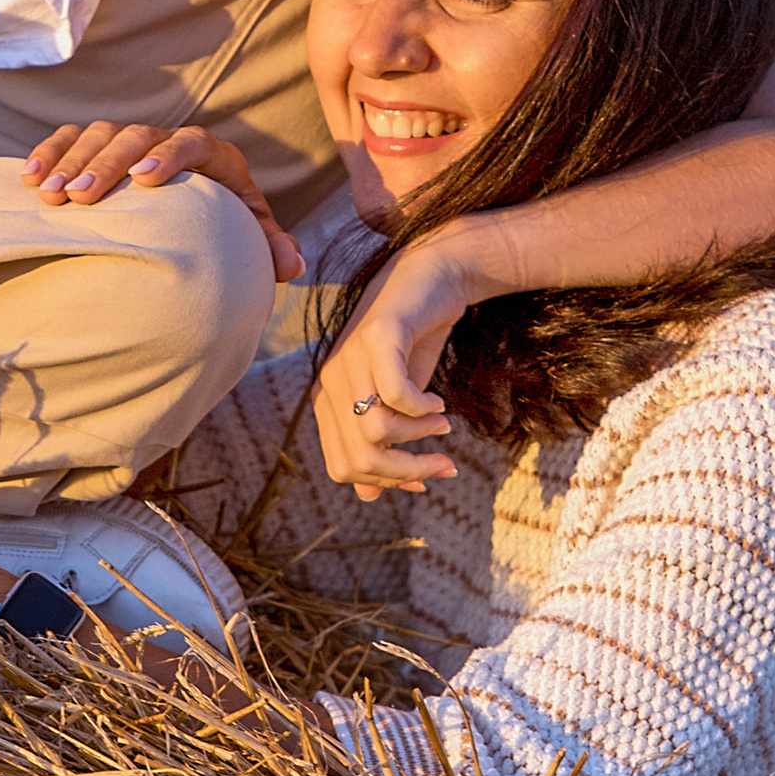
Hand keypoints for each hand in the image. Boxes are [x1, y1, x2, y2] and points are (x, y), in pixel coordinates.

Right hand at [21, 121, 302, 282]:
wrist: (202, 212)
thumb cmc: (227, 225)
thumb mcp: (251, 234)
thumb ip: (270, 247)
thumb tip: (289, 265)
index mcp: (212, 154)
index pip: (193, 141)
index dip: (170, 156)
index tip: (144, 181)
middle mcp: (168, 139)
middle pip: (136, 135)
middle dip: (105, 164)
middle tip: (79, 199)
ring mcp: (131, 139)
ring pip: (99, 133)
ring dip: (71, 161)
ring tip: (47, 197)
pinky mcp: (100, 145)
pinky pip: (71, 138)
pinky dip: (49, 151)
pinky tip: (26, 179)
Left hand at [312, 235, 477, 497]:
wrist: (433, 277)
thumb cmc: (413, 341)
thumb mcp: (398, 402)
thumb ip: (381, 445)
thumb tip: (368, 498)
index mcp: (328, 401)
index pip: (343, 468)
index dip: (386, 482)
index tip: (425, 479)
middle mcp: (330, 381)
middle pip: (358, 458)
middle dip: (408, 471)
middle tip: (445, 463)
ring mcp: (349, 357)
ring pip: (375, 431)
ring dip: (419, 437)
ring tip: (442, 422)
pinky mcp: (377, 336)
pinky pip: (394, 393)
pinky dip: (421, 407)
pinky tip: (438, 399)